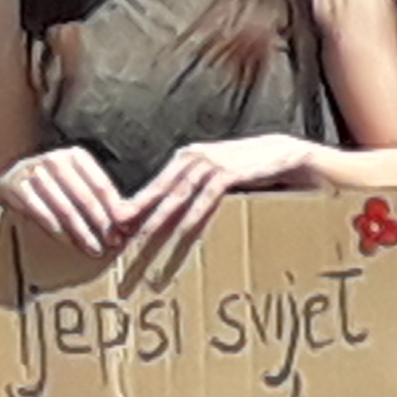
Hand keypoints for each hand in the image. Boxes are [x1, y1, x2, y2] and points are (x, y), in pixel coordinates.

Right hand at [0, 145, 131, 254]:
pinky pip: (42, 215)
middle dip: (101, 224)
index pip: (101, 186)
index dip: (115, 210)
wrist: (12, 171)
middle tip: (112, 244)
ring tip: (94, 249)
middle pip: (85, 199)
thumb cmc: (54, 181)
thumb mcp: (78, 179)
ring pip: (65, 209)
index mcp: (76, 155)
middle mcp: (55, 160)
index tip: (125, 230)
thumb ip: (102, 196)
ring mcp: (34, 173)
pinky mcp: (17, 188)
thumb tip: (129, 218)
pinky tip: (70, 244)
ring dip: (82, 233)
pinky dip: (59, 232)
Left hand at [118, 136, 309, 281]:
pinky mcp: (229, 171)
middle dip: (135, 218)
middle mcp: (190, 158)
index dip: (132, 210)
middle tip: (116, 240)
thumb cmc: (245, 170)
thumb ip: (192, 192)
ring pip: (176, 196)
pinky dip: (193, 215)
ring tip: (141, 241)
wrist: (283, 154)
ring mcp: (209, 163)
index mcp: (182, 161)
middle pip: (157, 193)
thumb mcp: (213, 178)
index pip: (151, 188)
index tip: (113, 231)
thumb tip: (168, 218)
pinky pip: (206, 198)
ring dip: (157, 220)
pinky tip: (181, 232)